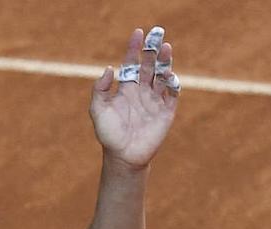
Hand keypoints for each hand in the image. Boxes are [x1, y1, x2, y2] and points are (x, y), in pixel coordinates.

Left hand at [90, 28, 179, 169]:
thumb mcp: (98, 110)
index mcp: (126, 89)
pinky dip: (173, 83)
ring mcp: (155, 100)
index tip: (138, 33)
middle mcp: (142, 91)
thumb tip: (109, 69)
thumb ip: (100, 89)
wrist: (123, 156)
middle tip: (157, 32)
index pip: (132, 63)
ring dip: (165, 61)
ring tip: (165, 47)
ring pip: (163, 75)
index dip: (135, 48)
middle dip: (153, 48)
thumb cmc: (109, 134)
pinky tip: (168, 75)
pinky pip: (172, 93)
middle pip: (150, 65)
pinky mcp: (166, 111)